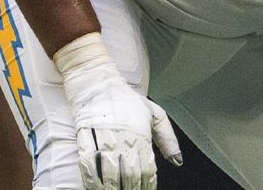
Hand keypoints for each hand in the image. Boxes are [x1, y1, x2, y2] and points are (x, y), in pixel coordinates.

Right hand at [55, 33, 181, 189]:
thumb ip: (167, 138)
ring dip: (113, 189)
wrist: (97, 83)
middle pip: (130, 175)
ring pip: (110, 174)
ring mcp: (104, 139)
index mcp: (142, 134)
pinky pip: (89, 166)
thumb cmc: (126, 99)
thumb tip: (177, 161)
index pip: (147, 169)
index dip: (147, 186)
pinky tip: (97, 188)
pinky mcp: (85, 138)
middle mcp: (124, 138)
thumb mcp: (154, 113)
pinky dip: (93, 181)